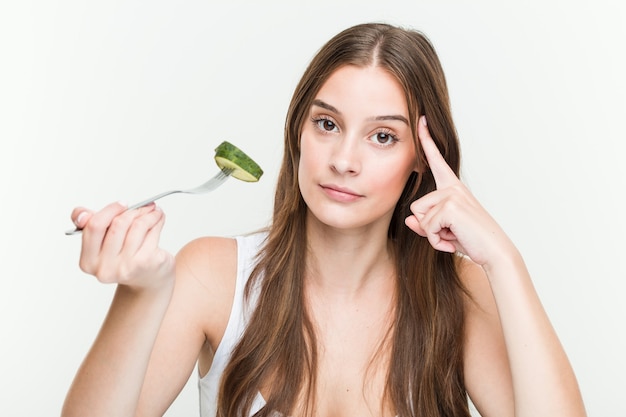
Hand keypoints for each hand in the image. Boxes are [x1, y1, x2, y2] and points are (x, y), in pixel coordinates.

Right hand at [71, 202, 174, 289]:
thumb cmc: (125, 256)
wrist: (149, 280)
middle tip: (145, 205)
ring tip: (154, 211)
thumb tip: (82, 214)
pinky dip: (157, 222)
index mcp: (88, 262)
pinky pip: (152, 232)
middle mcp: (105, 268)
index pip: (94, 226)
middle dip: (134, 211)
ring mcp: (126, 267)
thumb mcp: (103, 242)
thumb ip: (88, 224)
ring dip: (149, 214)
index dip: (110, 210)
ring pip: (138, 226)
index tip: (123, 204)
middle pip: (118, 224)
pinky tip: (159, 220)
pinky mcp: (146, 263)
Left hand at [405, 117, 514, 266]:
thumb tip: (409, 219)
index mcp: (453, 188)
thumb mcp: (443, 231)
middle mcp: (452, 187)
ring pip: (420, 217)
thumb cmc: (471, 240)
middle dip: (427, 227)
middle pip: (416, 207)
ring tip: (454, 235)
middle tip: (451, 233)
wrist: (495, 252)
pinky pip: (427, 227)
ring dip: (433, 234)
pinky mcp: (450, 206)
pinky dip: (437, 240)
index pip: (436, 160)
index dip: (426, 140)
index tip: (421, 118)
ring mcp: (452, 195)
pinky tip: (454, 240)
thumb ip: (425, 224)